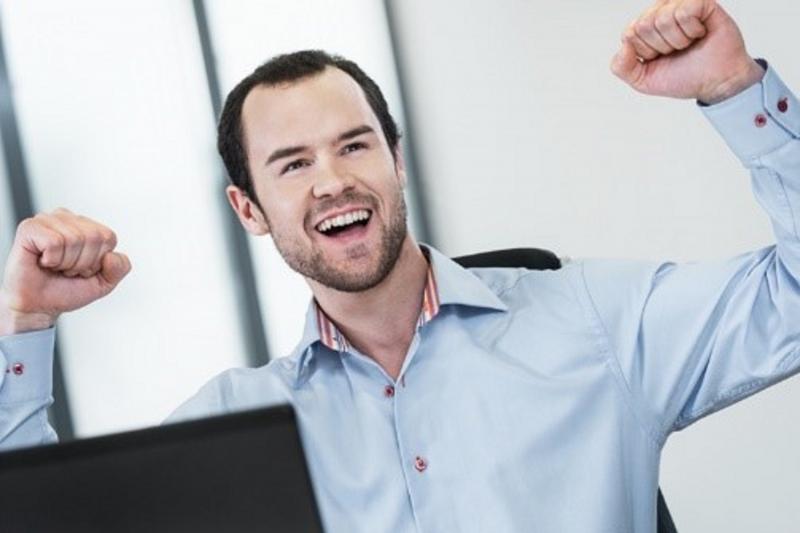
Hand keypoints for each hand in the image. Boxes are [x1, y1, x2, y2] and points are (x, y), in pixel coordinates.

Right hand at [0, 209, 130, 334]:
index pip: (108, 237)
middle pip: (93, 237)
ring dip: (66, 263)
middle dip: (82, 263)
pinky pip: (54, 242)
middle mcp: (67, 218)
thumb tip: (111, 255)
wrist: (38, 306)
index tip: (82, 269)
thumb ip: (120, 268)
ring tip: (54, 266)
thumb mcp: (104, 283)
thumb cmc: (66, 290)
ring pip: (74, 239)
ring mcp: (47, 220)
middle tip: (66, 270)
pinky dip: (52, 260)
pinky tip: (43, 262)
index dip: (97, 261)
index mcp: (86, 226)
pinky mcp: (29, 228)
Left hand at [611, 0, 763, 103]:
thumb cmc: (683, 77)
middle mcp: (661, 13)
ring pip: (663, 18)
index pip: (630, 32)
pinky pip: (684, 11)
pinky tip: (699, 33)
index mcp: (645, 28)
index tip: (660, 57)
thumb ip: (621, 67)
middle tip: (677, 51)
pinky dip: (691, 30)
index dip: (645, 51)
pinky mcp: (702, 3)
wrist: (715, 83)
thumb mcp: (643, 80)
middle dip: (660, 46)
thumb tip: (624, 45)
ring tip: (689, 43)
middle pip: (644, 24)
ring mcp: (680, 6)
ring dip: (677, 40)